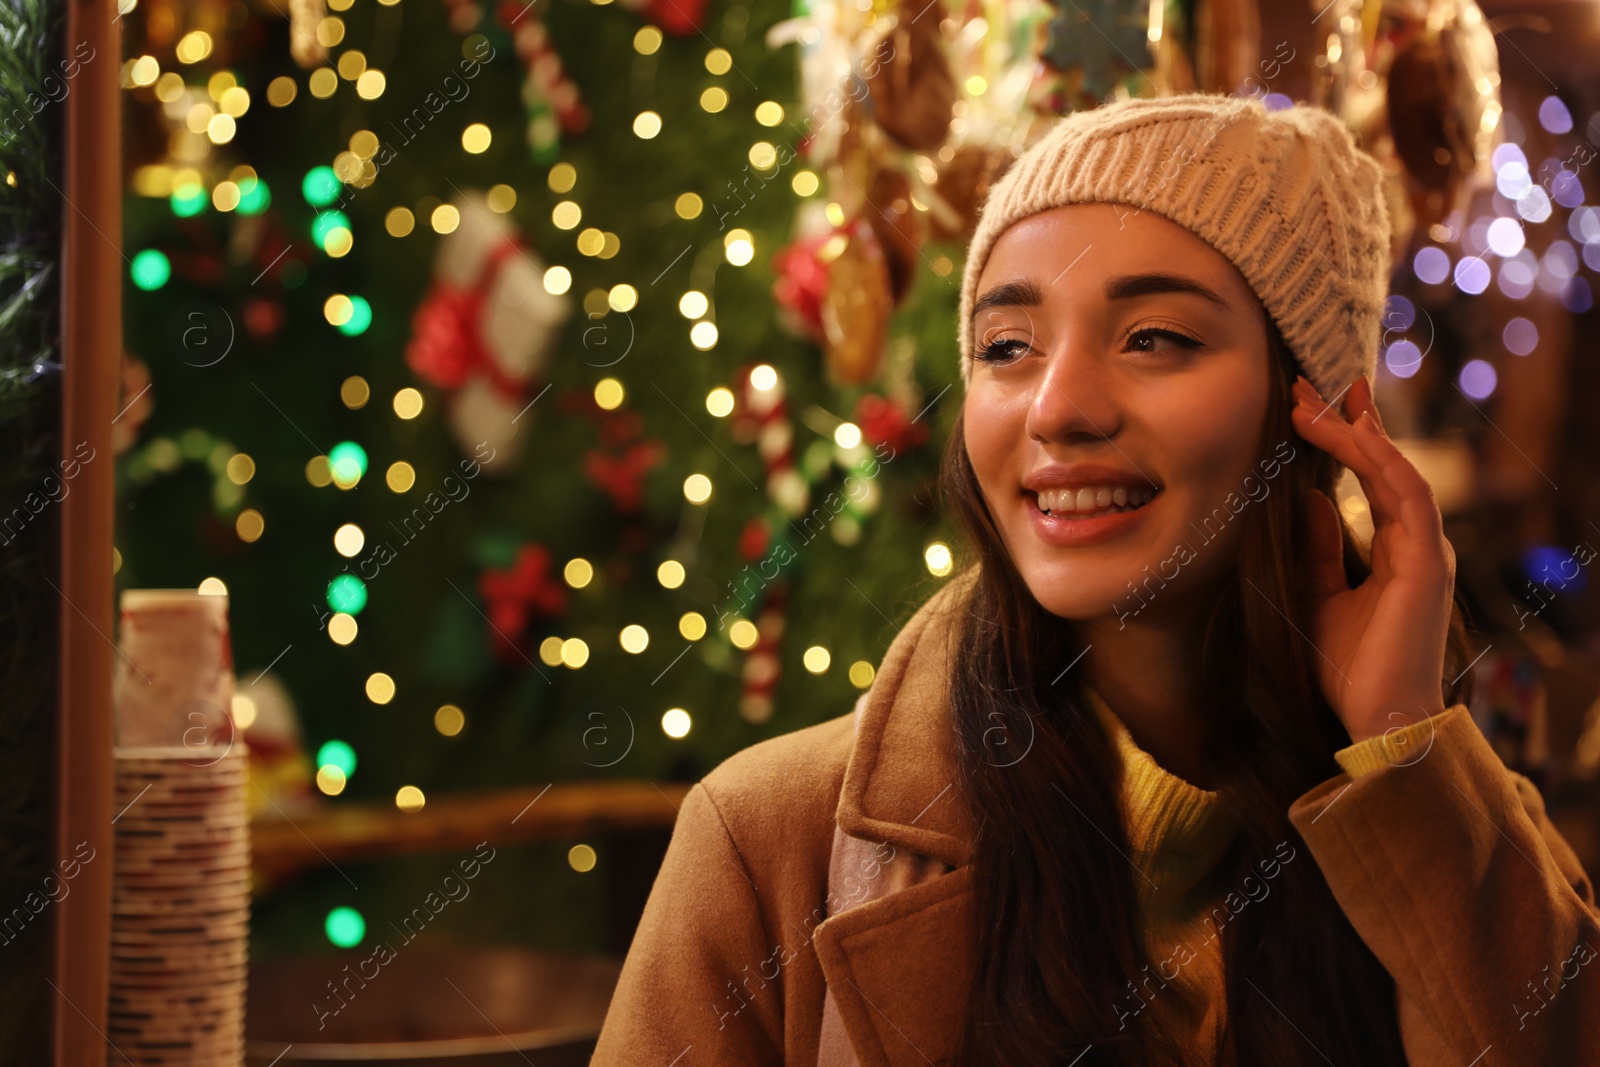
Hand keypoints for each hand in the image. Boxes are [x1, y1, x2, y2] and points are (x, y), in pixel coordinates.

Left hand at [1288, 374, 1454, 743]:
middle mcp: (1419, 544)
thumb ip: (1319, 548)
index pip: (1375, 478)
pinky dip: (1381, 463)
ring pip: (1398, 472)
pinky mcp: (1425, 564)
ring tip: (1314, 402)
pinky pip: (1408, 498)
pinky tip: (1351, 437)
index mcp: (1399, 550)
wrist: (1377, 720)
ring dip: (1357, 433)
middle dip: (1349, 420)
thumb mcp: (1319, 595)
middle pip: (1387, 464)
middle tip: (1308, 384)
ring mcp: (1427, 552)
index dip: (1347, 438)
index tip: (1311, 405)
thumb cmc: (1350, 668)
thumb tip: (1308, 500)